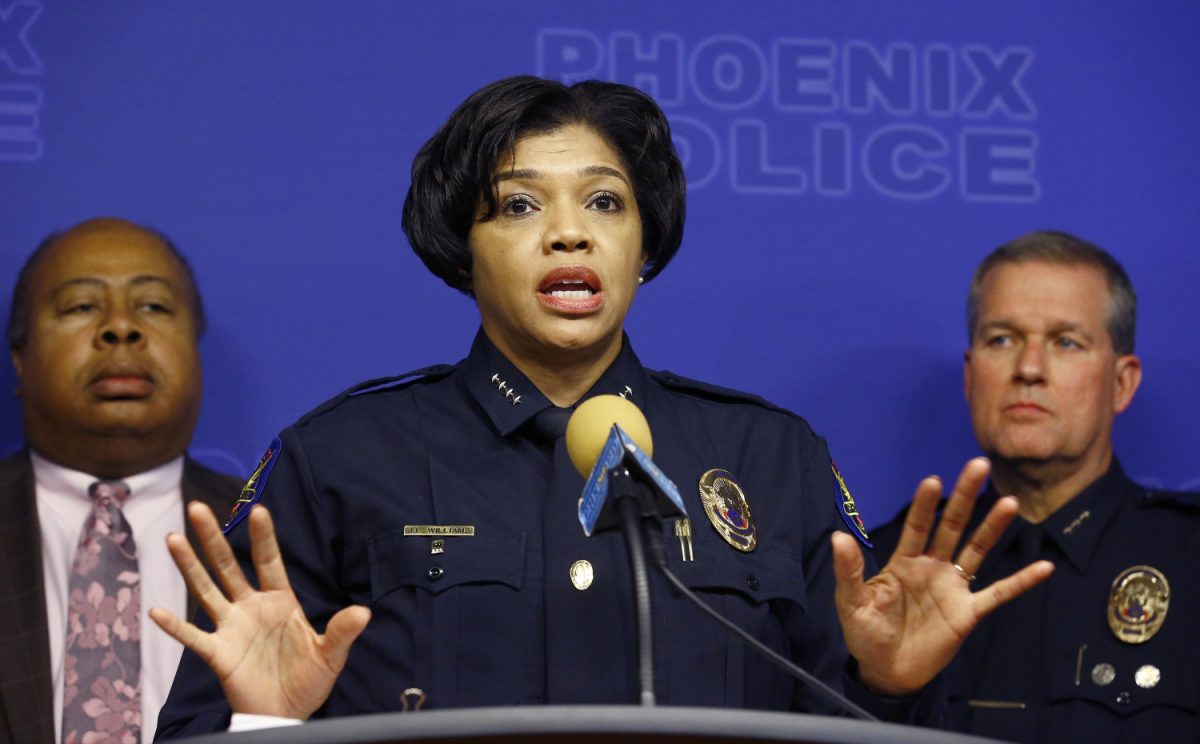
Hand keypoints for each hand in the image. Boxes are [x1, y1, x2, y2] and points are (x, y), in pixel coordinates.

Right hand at [150, 502, 370, 718]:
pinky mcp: (219, 654)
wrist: (287, 714)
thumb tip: (364, 612)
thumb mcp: (331, 655)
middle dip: (213, 537)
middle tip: (197, 507)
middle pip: (228, 566)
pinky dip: (175, 626)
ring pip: (206, 590)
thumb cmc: (309, 680)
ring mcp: (232, 628)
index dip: (263, 537)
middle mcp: (251, 607)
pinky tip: (157, 611)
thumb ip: (343, 632)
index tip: (258, 509)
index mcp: (280, 601)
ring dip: (189, 565)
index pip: (269, 561)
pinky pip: (194, 637)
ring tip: (173, 538)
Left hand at [831, 457, 1052, 695]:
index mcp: (903, 561)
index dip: (925, 505)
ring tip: (1010, 502)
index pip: (917, 526)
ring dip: (993, 527)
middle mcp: (932, 567)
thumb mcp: (851, 602)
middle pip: (952, 526)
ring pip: (976, 550)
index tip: (933, 480)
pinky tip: (1043, 567)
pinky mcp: (968, 613)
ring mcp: (953, 588)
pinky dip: (1021, 581)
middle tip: (978, 465)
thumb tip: (838, 536)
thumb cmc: (866, 633)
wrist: (886, 672)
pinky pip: (999, 593)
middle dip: (964, 497)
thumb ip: (848, 570)